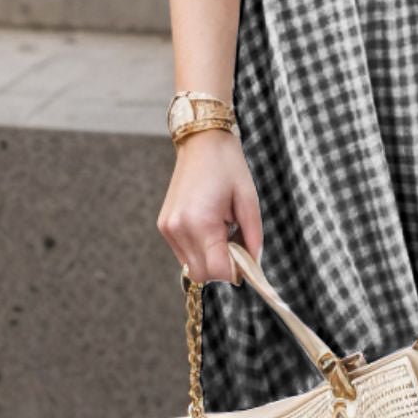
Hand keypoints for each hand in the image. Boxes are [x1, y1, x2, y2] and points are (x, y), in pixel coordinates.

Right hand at [157, 128, 263, 281]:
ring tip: (222, 233)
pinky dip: (199, 251)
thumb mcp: (249, 202)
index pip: (216, 271)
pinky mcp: (164, 226)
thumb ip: (253, 238)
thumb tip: (253, 267)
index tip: (246, 261)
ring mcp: (168, 228)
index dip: (234, 273)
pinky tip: (209, 230)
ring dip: (210, 260)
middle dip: (222, 268)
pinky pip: (183, 254)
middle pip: (202, 275)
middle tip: (236, 246)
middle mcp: (179, 228)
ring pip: (191, 267)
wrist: (202, 143)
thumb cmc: (229, 168)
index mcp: (201, 222)